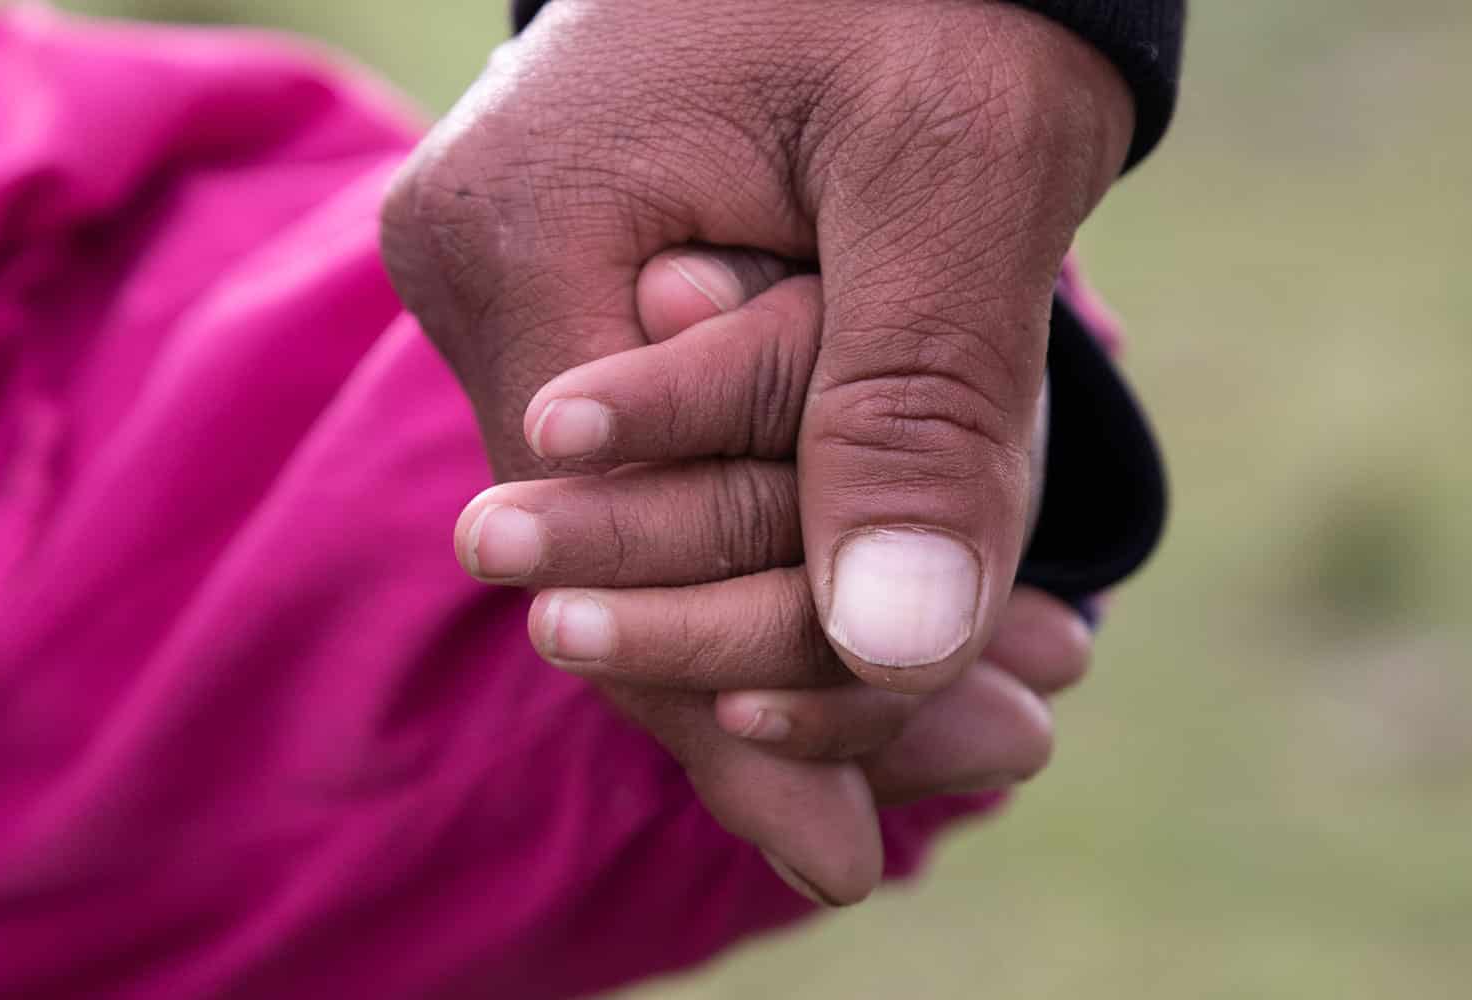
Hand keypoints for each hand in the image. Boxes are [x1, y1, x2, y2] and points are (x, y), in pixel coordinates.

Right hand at [386, 0, 1131, 900]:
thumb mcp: (953, 167)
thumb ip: (913, 401)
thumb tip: (892, 647)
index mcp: (530, 238)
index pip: (609, 552)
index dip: (727, 708)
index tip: (845, 853)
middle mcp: (480, 269)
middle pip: (620, 559)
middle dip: (793, 680)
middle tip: (990, 767)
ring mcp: (511, 275)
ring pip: (645, 517)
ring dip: (801, 614)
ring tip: (991, 715)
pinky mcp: (570, 280)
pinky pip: (655, 451)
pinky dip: (774, 527)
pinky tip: (885, 602)